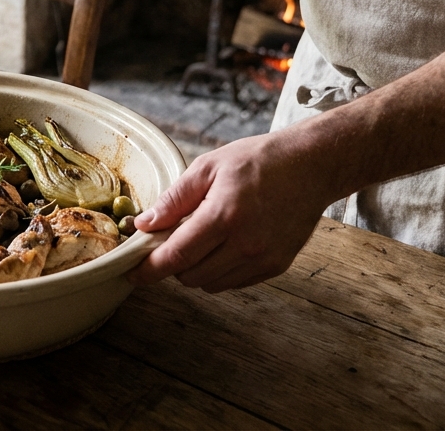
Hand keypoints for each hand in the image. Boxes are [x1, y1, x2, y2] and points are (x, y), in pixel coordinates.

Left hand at [125, 131, 336, 292]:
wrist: (312, 166)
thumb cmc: (258, 161)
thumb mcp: (208, 167)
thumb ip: (174, 199)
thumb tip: (145, 224)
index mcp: (223, 216)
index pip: (177, 257)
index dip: (150, 269)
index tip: (133, 272)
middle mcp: (245, 244)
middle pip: (191, 276)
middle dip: (172, 265)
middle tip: (171, 241)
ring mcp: (263, 258)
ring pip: (211, 284)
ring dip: (196, 270)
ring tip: (201, 239)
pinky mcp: (277, 265)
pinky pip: (235, 282)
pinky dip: (220, 271)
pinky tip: (223, 245)